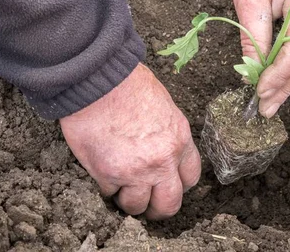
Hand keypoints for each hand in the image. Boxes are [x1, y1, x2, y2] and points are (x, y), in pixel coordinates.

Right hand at [59, 64, 200, 219]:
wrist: (99, 81)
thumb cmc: (129, 85)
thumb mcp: (164, 106)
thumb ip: (167, 133)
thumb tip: (164, 148)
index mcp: (179, 140)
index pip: (190, 178)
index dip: (178, 185)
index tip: (167, 185)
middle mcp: (163, 161)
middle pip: (169, 204)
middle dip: (158, 208)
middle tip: (147, 205)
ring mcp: (136, 171)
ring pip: (137, 206)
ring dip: (129, 200)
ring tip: (121, 188)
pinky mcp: (109, 174)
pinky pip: (109, 194)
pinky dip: (106, 187)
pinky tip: (103, 173)